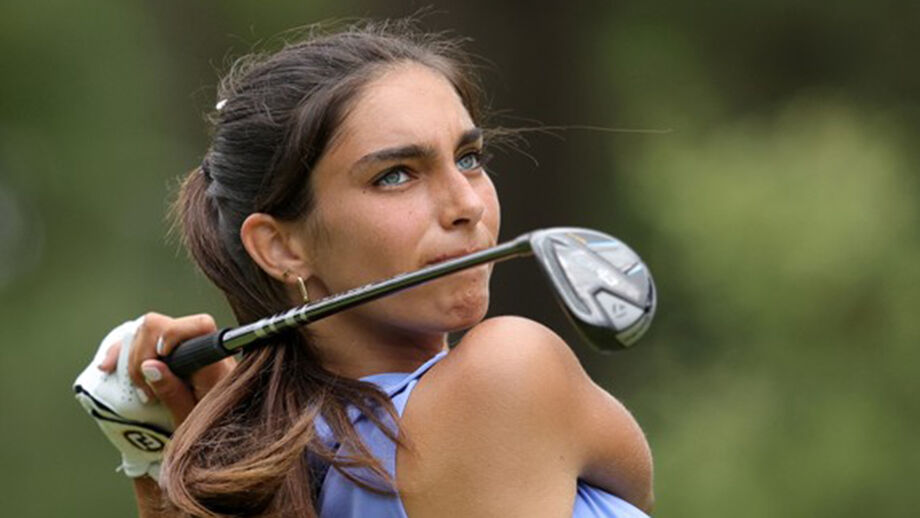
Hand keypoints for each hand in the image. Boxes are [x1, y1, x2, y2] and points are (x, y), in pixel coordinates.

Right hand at [98, 312, 234, 425]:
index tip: (160, 358)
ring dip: (132, 359)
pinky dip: (120, 352)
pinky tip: (107, 368)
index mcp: (213, 361)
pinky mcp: (166, 353)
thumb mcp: (190, 418)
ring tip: (142, 391)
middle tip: (146, 391)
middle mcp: (198, 347)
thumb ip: (173, 392)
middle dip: (142, 355)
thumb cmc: (207, 424)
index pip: (200, 325)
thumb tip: (151, 366)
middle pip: (160, 324)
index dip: (173, 334)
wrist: (219, 432)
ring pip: (145, 330)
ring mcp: (181, 348)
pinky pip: (138, 341)